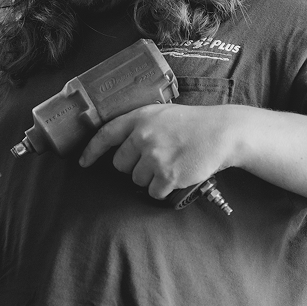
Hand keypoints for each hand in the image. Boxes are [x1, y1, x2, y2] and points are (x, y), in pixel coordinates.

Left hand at [79, 103, 233, 197]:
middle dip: (133, 166)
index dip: (91, 150)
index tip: (83, 162)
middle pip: (120, 164)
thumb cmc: (193, 123)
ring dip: (150, 178)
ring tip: (170, 164)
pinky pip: (153, 192)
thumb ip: (140, 126)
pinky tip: (177, 174)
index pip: (105, 135)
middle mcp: (143, 136)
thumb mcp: (162, 114)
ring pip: (136, 180)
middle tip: (155, 159)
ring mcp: (154, 156)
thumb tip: (120, 146)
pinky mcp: (167, 175)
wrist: (223, 132)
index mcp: (139, 118)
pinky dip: (163, 189)